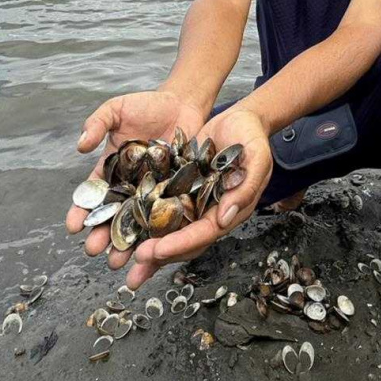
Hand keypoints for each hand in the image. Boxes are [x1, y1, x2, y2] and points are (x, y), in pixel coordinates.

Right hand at [65, 89, 205, 256]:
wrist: (183, 103)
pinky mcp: (174, 193)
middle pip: (112, 215)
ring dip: (126, 243)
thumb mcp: (116, 109)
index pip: (92, 194)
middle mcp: (129, 185)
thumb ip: (97, 123)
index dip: (81, 210)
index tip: (72, 225)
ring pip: (136, 223)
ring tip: (118, 260)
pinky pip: (164, 216)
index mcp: (110, 169)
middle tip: (93, 250)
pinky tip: (151, 249)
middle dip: (101, 234)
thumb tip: (80, 146)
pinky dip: (157, 234)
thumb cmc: (146, 105)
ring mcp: (151, 191)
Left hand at [123, 106, 272, 289]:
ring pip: (169, 230)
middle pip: (184, 240)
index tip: (158, 250)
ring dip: (148, 247)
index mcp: (231, 209)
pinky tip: (123, 226)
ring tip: (122, 261)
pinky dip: (144, 219)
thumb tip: (225, 218)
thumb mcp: (257, 156)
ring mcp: (194, 202)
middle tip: (136, 261)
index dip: (181, 243)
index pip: (204, 233)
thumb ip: (246, 186)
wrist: (241, 118)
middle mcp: (210, 211)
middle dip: (160, 254)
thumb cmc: (252, 136)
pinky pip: (161, 208)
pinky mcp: (180, 189)